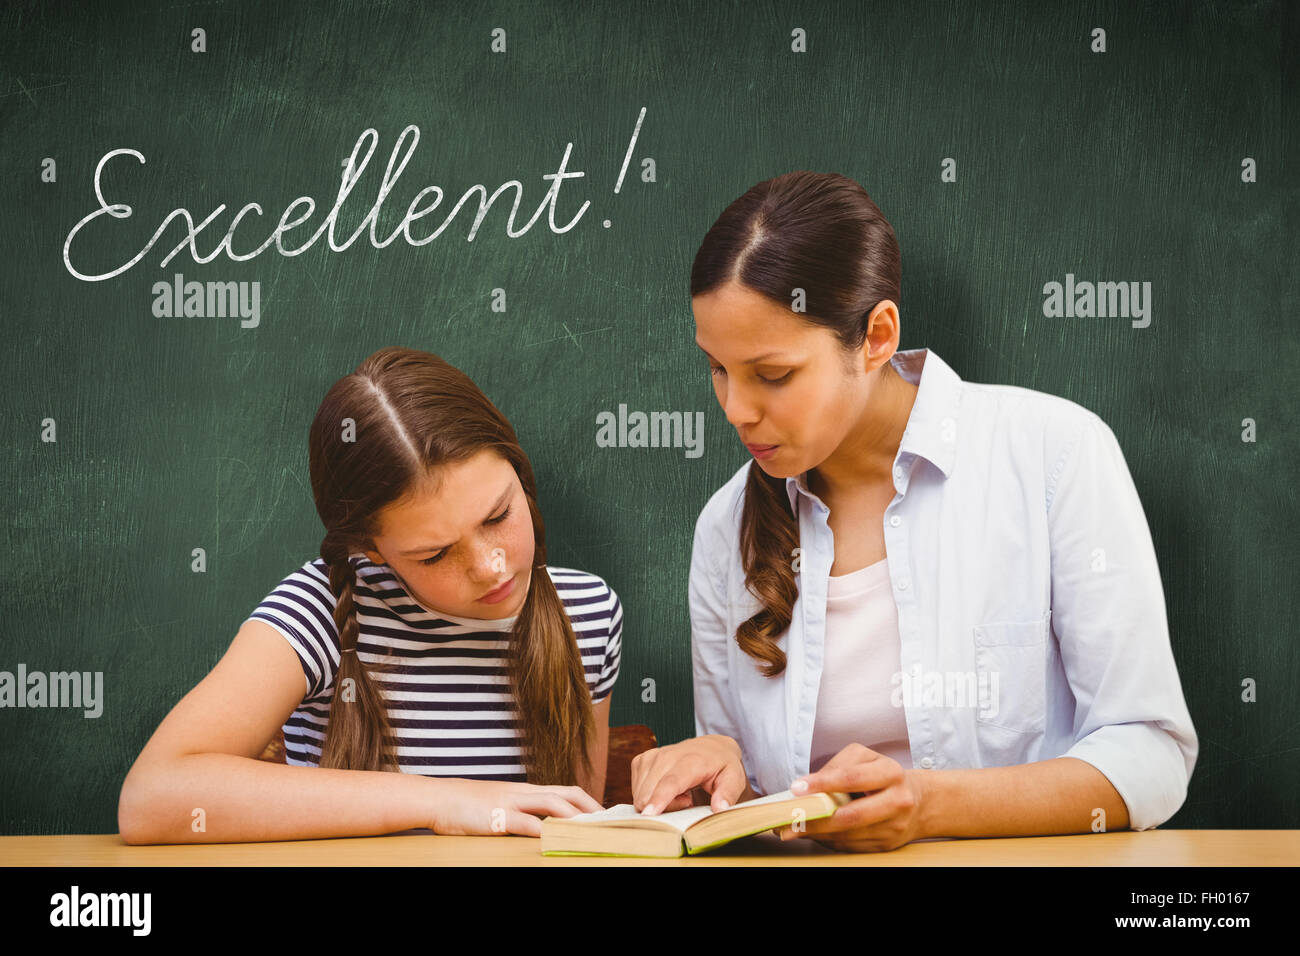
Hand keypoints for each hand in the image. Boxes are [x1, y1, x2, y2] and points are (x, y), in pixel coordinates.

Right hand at [427, 779, 603, 836]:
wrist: (438, 798)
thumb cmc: (467, 805)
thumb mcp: (500, 804)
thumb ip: (521, 812)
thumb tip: (541, 827)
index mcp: (526, 790)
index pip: (564, 790)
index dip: (587, 801)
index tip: (603, 814)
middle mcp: (523, 792)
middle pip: (566, 793)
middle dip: (590, 807)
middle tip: (608, 822)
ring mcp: (511, 802)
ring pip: (551, 804)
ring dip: (574, 816)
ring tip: (591, 828)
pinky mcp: (498, 816)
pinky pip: (525, 822)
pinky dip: (542, 829)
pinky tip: (554, 838)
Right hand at [631, 735, 748, 814]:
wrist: (711, 747)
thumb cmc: (722, 766)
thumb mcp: (734, 779)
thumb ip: (728, 794)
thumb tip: (719, 808)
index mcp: (691, 760)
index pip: (671, 781)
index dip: (659, 798)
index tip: (650, 814)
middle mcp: (667, 755)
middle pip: (651, 793)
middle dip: (665, 808)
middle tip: (687, 800)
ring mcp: (652, 756)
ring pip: (641, 794)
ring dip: (657, 802)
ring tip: (680, 793)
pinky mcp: (641, 760)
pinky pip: (636, 790)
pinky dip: (649, 795)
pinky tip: (666, 789)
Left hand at [774, 743, 927, 851]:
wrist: (918, 801)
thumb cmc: (883, 775)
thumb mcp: (865, 758)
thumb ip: (838, 766)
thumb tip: (808, 785)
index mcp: (890, 773)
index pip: (851, 778)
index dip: (822, 783)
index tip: (797, 788)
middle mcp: (897, 801)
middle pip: (850, 816)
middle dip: (816, 820)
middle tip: (790, 819)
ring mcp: (894, 827)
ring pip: (848, 835)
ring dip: (817, 834)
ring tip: (793, 829)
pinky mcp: (887, 845)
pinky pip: (851, 846)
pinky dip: (829, 840)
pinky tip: (815, 834)